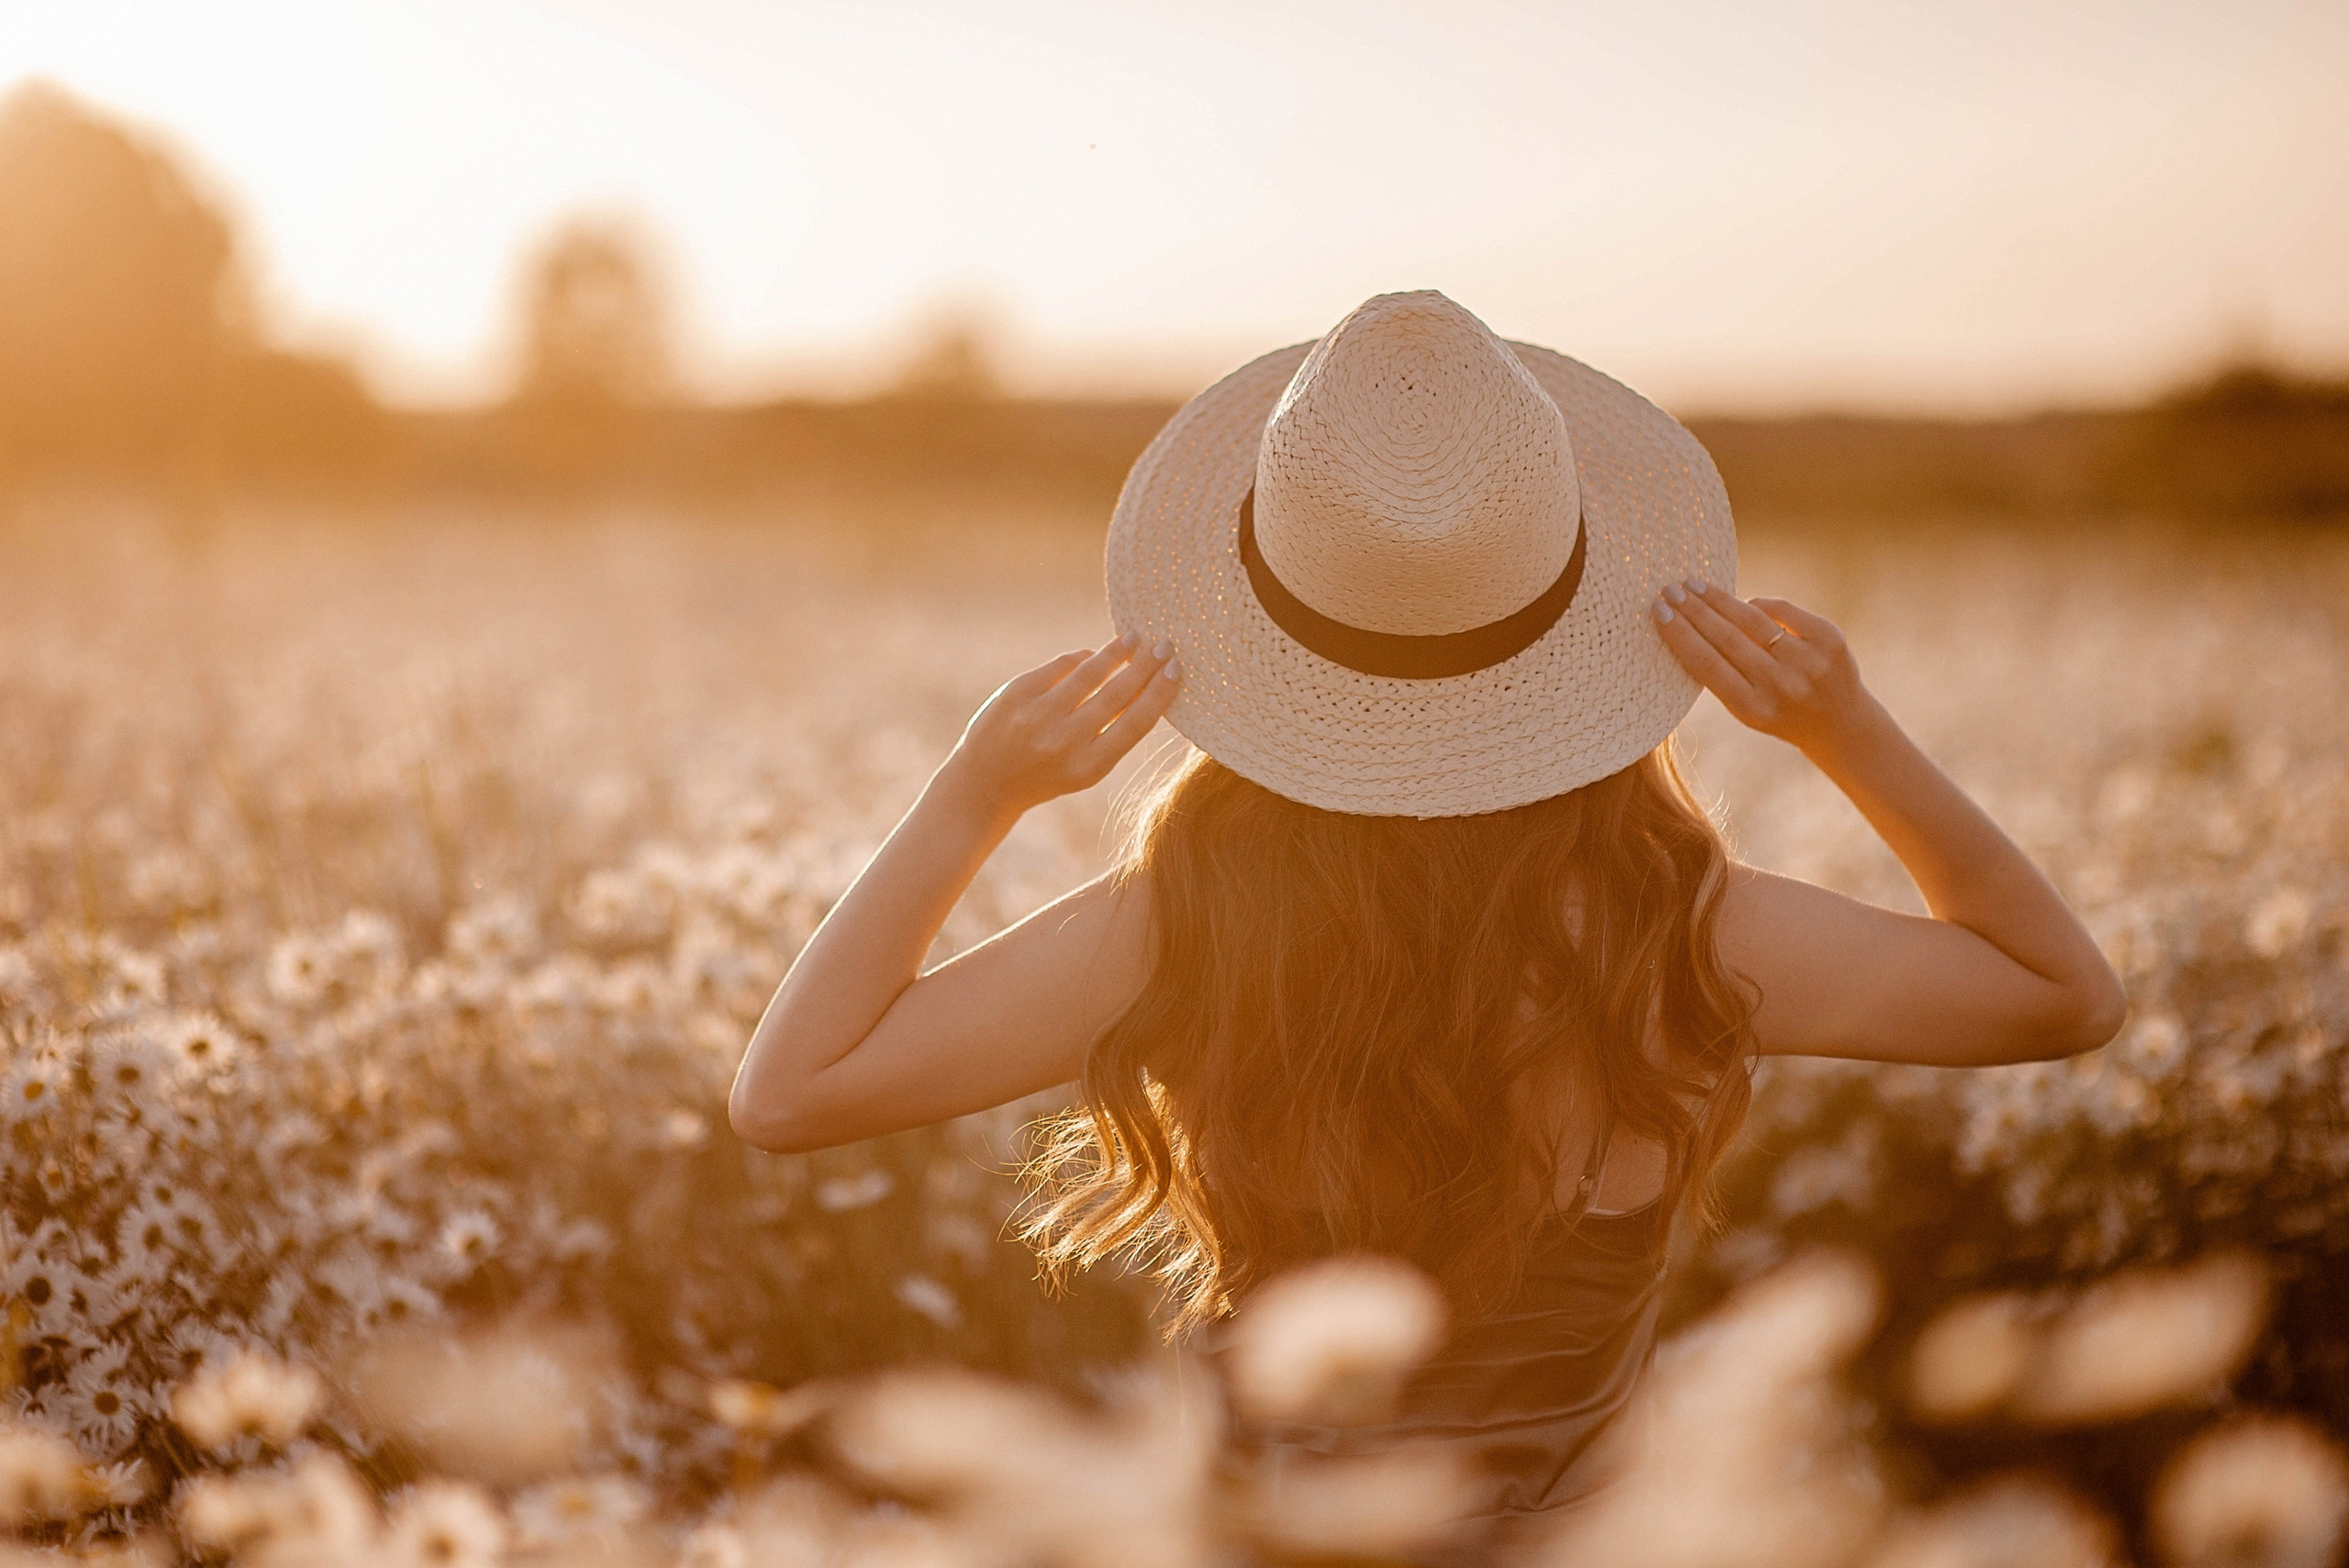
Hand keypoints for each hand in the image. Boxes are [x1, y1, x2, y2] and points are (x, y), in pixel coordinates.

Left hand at [939, 635, 1181, 820]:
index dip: (1160, 692)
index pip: (1136, 722)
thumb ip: (1112, 734)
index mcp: (1089, 766)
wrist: (985, 784)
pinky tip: (1091, 654)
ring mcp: (1037, 716)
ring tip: (1133, 638)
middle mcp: (1064, 742)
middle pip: (1116, 694)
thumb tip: (1146, 683)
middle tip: (1165, 645)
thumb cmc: (1047, 774)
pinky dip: (1079, 658)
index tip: (1176, 669)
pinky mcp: (1016, 694)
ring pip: (1088, 674)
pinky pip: (1058, 667)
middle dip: (1145, 666)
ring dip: (1115, 653)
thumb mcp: (1085, 768)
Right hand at [1652, 579, 1872, 753]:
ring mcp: (1808, 661)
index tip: (1659, 612)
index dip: (1679, 634)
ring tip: (1696, 585)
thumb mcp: (1746, 708)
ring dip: (1718, 599)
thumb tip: (1689, 621)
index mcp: (1752, 708)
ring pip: (1752, 619)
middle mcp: (1781, 685)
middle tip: (1670, 590)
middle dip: (1693, 609)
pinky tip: (1742, 602)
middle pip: (1725, 637)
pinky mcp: (1829, 640)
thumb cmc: (1779, 712)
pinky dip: (1759, 603)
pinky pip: (1781, 610)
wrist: (1839, 723)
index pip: (1706, 663)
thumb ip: (1722, 674)